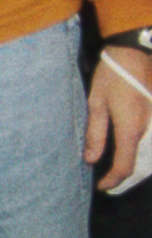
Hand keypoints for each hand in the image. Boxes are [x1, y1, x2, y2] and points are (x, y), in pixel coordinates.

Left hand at [85, 47, 151, 190]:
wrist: (135, 51)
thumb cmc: (112, 75)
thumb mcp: (96, 103)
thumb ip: (95, 134)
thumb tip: (91, 159)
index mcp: (130, 130)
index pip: (124, 167)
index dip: (112, 180)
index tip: (101, 186)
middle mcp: (148, 131)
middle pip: (140, 165)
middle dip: (125, 178)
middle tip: (108, 183)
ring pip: (149, 156)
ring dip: (135, 166)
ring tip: (117, 171)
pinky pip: (151, 142)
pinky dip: (143, 153)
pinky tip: (130, 151)